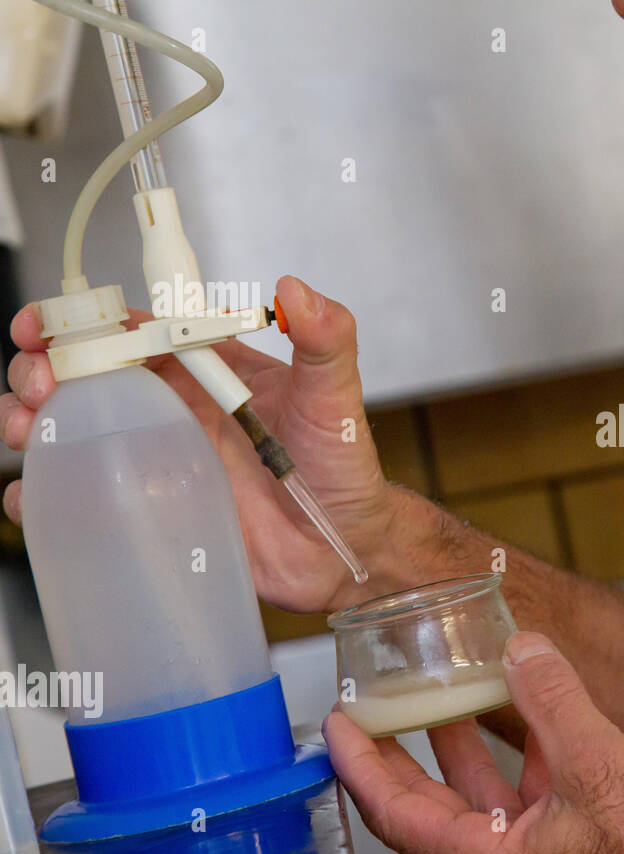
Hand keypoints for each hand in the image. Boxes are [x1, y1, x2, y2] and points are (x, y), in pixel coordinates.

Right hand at [1, 275, 402, 611]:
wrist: (343, 546)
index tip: (46, 324)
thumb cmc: (341, 468)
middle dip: (45, 369)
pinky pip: (82, 497)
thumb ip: (326, 341)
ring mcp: (156, 459)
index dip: (82, 321)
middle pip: (86, 375)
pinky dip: (44, 494)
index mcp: (207, 370)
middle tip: (40, 385)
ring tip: (27, 430)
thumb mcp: (337, 398)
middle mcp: (173, 409)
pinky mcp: (151, 509)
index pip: (132, 330)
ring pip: (72, 429)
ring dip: (32, 422)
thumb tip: (299, 289)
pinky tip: (34, 496)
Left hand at [324, 632, 623, 853]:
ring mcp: (540, 846)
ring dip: (464, 738)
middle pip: (430, 801)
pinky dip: (524, 741)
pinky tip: (534, 702)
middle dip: (406, 747)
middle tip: (382, 701)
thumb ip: (556, 704)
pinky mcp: (576, 831)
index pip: (396, 814)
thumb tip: (522, 651)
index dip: (361, 766)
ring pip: (482, 790)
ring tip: (451, 687)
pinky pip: (530, 782)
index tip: (339, 725)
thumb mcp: (600, 768)